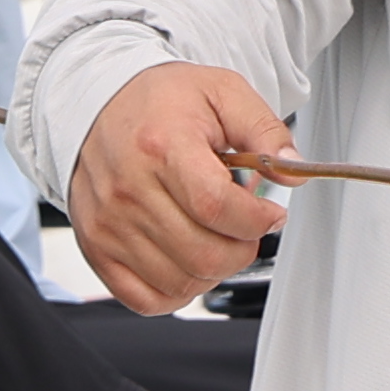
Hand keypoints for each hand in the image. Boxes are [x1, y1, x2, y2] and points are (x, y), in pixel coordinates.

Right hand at [67, 60, 297, 313]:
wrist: (97, 103)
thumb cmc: (159, 100)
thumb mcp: (222, 92)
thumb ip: (264, 129)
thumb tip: (292, 169)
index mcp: (161, 145)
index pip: (216, 206)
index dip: (256, 219)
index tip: (271, 213)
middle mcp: (129, 190)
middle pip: (203, 254)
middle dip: (243, 248)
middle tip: (247, 227)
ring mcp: (109, 224)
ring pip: (181, 282)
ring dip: (215, 270)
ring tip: (217, 238)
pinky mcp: (97, 248)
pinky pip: (146, 298)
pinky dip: (179, 292)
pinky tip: (190, 262)